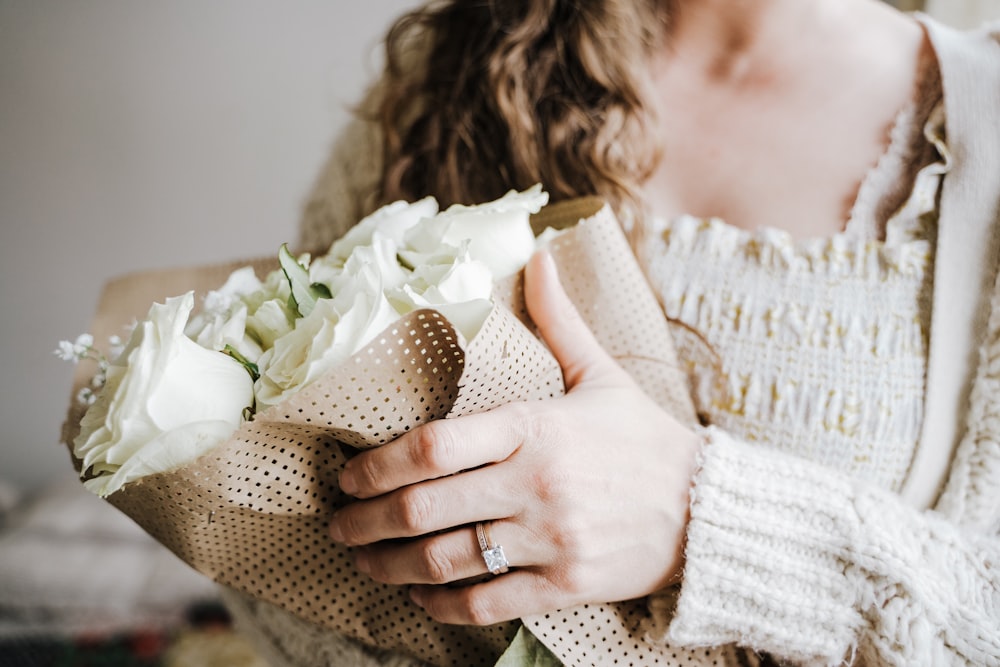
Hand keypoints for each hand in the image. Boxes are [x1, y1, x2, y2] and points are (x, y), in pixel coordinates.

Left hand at [328, 250, 700, 624]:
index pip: (436, 445)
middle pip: (424, 508)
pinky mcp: (567, 585)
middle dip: (366, 521)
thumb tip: (541, 255)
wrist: (709, 508)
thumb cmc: (643, 439)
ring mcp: (552, 538)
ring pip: (446, 561)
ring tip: (363, 561)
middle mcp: (537, 483)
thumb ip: (560, 321)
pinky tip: (420, 598)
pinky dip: (443, 606)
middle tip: (338, 524)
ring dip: (391, 565)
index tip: (349, 474)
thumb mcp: (602, 374)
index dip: (379, 464)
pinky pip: (487, 602)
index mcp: (536, 425)